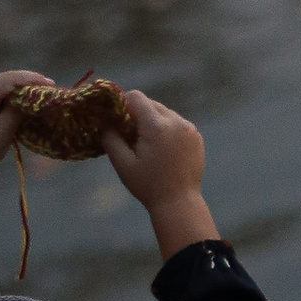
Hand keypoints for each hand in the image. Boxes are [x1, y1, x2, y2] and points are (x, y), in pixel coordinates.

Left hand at [0, 70, 53, 249]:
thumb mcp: (0, 136)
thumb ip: (15, 113)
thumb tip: (32, 96)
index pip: (7, 80)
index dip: (30, 79)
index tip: (51, 84)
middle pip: (3, 80)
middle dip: (26, 83)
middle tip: (49, 89)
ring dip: (18, 89)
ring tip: (40, 94)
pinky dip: (8, 95)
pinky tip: (22, 100)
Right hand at [99, 89, 216, 260]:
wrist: (179, 203)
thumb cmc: (148, 186)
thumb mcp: (122, 163)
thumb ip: (110, 138)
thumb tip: (104, 121)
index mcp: (157, 126)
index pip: (136, 97)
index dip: (122, 103)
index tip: (116, 118)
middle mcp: (176, 121)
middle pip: (151, 103)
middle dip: (137, 114)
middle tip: (129, 134)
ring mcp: (189, 128)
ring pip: (164, 112)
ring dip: (152, 121)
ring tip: (146, 144)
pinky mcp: (196, 136)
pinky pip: (176, 123)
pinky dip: (166, 129)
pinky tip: (162, 149)